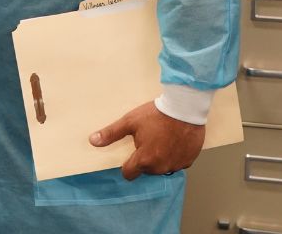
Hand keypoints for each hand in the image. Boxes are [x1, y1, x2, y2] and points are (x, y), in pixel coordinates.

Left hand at [89, 101, 204, 180]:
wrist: (184, 107)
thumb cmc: (156, 114)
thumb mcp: (130, 121)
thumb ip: (111, 134)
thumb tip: (93, 141)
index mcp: (144, 160)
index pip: (129, 173)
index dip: (127, 164)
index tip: (131, 153)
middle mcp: (160, 167)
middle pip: (146, 170)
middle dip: (145, 159)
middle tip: (148, 140)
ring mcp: (176, 165)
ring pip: (162, 167)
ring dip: (160, 158)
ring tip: (161, 139)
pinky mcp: (188, 161)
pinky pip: (177, 163)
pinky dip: (174, 156)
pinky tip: (174, 141)